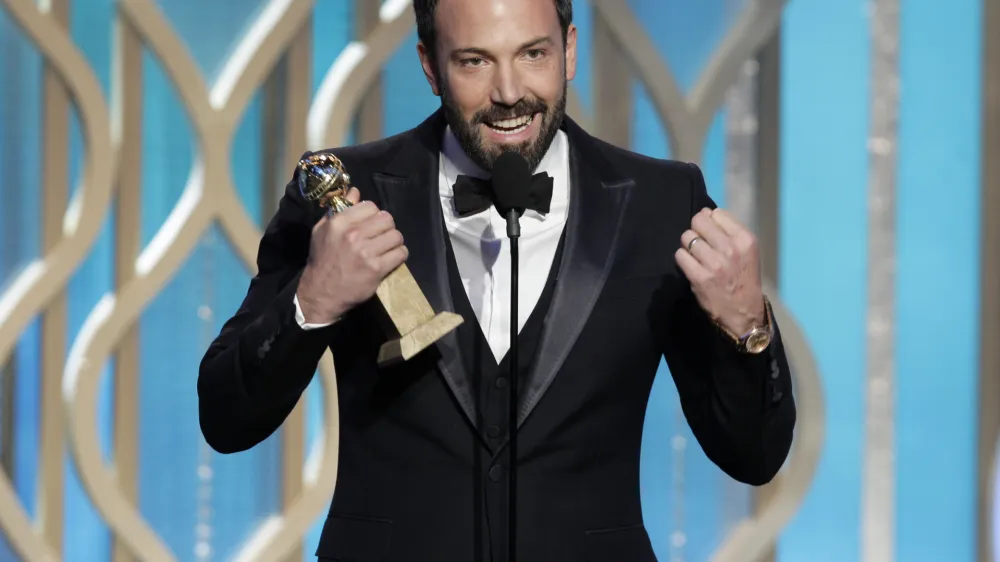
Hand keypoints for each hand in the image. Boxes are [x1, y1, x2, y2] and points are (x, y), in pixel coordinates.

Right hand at [296, 187, 407, 323]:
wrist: (321, 292)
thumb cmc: (322, 260)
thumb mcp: (322, 230)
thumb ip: (339, 209)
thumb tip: (355, 191)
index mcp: (339, 223)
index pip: (371, 206)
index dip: (374, 215)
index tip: (371, 224)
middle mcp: (353, 234)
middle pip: (387, 219)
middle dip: (386, 227)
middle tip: (381, 236)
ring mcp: (366, 252)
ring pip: (396, 236)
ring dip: (394, 241)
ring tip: (386, 248)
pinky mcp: (377, 269)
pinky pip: (400, 253)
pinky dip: (399, 255)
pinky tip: (391, 258)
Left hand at [674, 208, 765, 335]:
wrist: (743, 312)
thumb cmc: (744, 278)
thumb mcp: (747, 250)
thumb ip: (729, 231)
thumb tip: (705, 213)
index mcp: (745, 239)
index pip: (717, 213)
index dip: (710, 221)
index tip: (711, 232)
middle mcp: (731, 249)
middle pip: (699, 221)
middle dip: (696, 230)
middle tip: (700, 243)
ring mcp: (714, 263)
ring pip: (687, 237)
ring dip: (688, 245)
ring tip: (696, 256)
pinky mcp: (699, 277)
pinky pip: (680, 255)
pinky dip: (682, 259)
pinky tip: (691, 266)